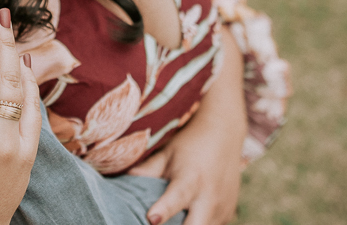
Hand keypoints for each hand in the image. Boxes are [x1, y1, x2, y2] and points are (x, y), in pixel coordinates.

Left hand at [128, 26, 246, 224]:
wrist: (224, 131)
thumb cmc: (189, 142)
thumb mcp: (167, 152)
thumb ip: (146, 170)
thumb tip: (118, 182)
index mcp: (190, 179)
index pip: (176, 199)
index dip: (164, 210)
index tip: (151, 219)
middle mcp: (209, 197)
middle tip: (155, 224)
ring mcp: (222, 209)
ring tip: (167, 222)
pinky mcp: (229, 215)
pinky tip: (185, 219)